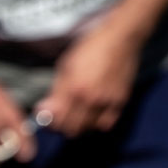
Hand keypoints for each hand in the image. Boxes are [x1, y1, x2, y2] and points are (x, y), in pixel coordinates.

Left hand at [36, 22, 141, 136]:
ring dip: (82, 125)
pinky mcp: (121, 100)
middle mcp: (91, 99)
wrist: (120, 38)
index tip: (49, 115)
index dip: (50, 122)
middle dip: (64, 126)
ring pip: (90, 128)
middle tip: (63, 115)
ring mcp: (108, 101)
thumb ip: (56, 91)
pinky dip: (99, 122)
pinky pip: (108, 123)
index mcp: (74, 89)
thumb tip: (45, 110)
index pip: (58, 121)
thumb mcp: (66, 65)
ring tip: (79, 114)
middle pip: (73, 129)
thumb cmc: (91, 47)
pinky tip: (95, 112)